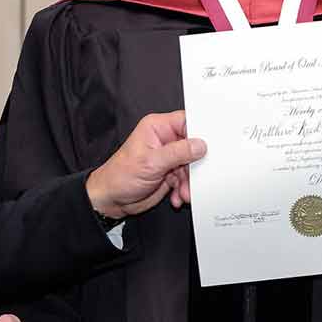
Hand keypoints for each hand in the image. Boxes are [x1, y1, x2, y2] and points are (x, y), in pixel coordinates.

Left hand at [85, 110, 205, 219]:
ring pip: (191, 166)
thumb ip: (178, 152)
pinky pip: (186, 179)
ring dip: (190, 181)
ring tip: (184, 192)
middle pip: (193, 146)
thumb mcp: (151, 162)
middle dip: (195, 165)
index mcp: (157, 128)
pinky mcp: (170, 173)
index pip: (186, 121)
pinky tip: (177, 196)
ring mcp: (168, 158)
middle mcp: (164, 140)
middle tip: (195, 176)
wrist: (111, 199)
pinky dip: (184, 189)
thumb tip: (200, 145)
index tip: (210, 146)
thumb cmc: (120, 175)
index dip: (200, 132)